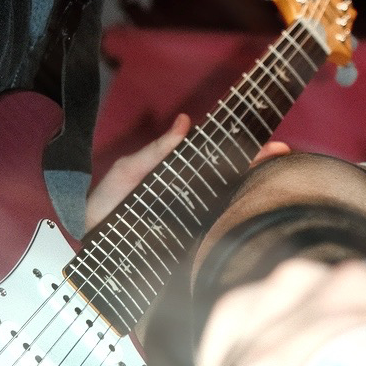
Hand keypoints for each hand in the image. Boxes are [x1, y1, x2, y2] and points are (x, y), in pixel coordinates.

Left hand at [86, 123, 290, 231]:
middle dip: (258, 166)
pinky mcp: (185, 244)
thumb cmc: (106, 203)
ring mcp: (191, 222)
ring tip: (275, 177)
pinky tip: (251, 213)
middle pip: (232, 181)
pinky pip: (214, 233)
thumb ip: (158, 150)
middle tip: (280, 153)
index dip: (247, 152)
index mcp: (181, 177)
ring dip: (252, 192)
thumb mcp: (130, 170)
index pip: (221, 161)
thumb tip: (185, 121)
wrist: (85, 239)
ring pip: (228, 205)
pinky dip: (233, 224)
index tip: (273, 143)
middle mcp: (191, 200)